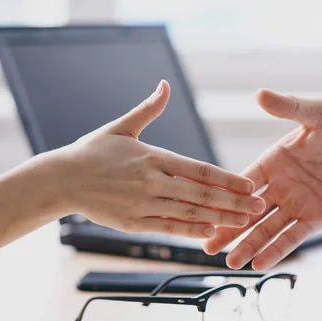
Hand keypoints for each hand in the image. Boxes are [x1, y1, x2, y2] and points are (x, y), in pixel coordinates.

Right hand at [57, 80, 264, 237]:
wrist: (62, 179)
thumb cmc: (92, 151)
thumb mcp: (121, 127)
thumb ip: (148, 109)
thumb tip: (164, 85)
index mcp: (153, 156)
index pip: (199, 169)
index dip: (228, 178)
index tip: (251, 184)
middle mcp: (152, 181)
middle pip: (201, 194)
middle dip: (234, 202)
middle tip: (259, 206)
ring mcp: (143, 205)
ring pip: (189, 213)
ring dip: (219, 218)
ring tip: (244, 222)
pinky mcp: (133, 223)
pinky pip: (168, 228)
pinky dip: (191, 231)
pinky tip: (210, 233)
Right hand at [203, 89, 321, 269]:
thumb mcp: (318, 114)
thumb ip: (289, 108)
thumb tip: (260, 94)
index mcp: (274, 162)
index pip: (243, 182)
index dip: (225, 196)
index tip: (205, 208)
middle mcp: (280, 186)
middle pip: (248, 211)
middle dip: (229, 228)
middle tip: (207, 246)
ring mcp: (296, 205)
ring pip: (266, 229)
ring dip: (248, 245)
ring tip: (230, 262)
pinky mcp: (315, 220)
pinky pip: (292, 238)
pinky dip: (276, 251)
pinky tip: (258, 264)